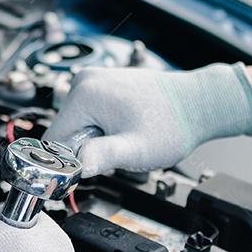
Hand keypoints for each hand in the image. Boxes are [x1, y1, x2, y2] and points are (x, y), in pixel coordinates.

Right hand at [44, 63, 251, 175]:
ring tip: (124, 137)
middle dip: (84, 149)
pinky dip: (101, 128)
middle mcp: (84, 81)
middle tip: (117, 150)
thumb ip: (102, 157)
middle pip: (64, 132)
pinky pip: (88, 116)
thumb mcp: (136, 149)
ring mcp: (94, 81)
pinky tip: (124, 127)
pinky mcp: (102, 85)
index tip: (88, 171)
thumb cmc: (172, 123)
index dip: (66, 162)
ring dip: (93, 139)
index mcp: (85, 94)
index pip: (53, 140)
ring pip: (76, 125)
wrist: (198, 103)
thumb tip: (74, 169)